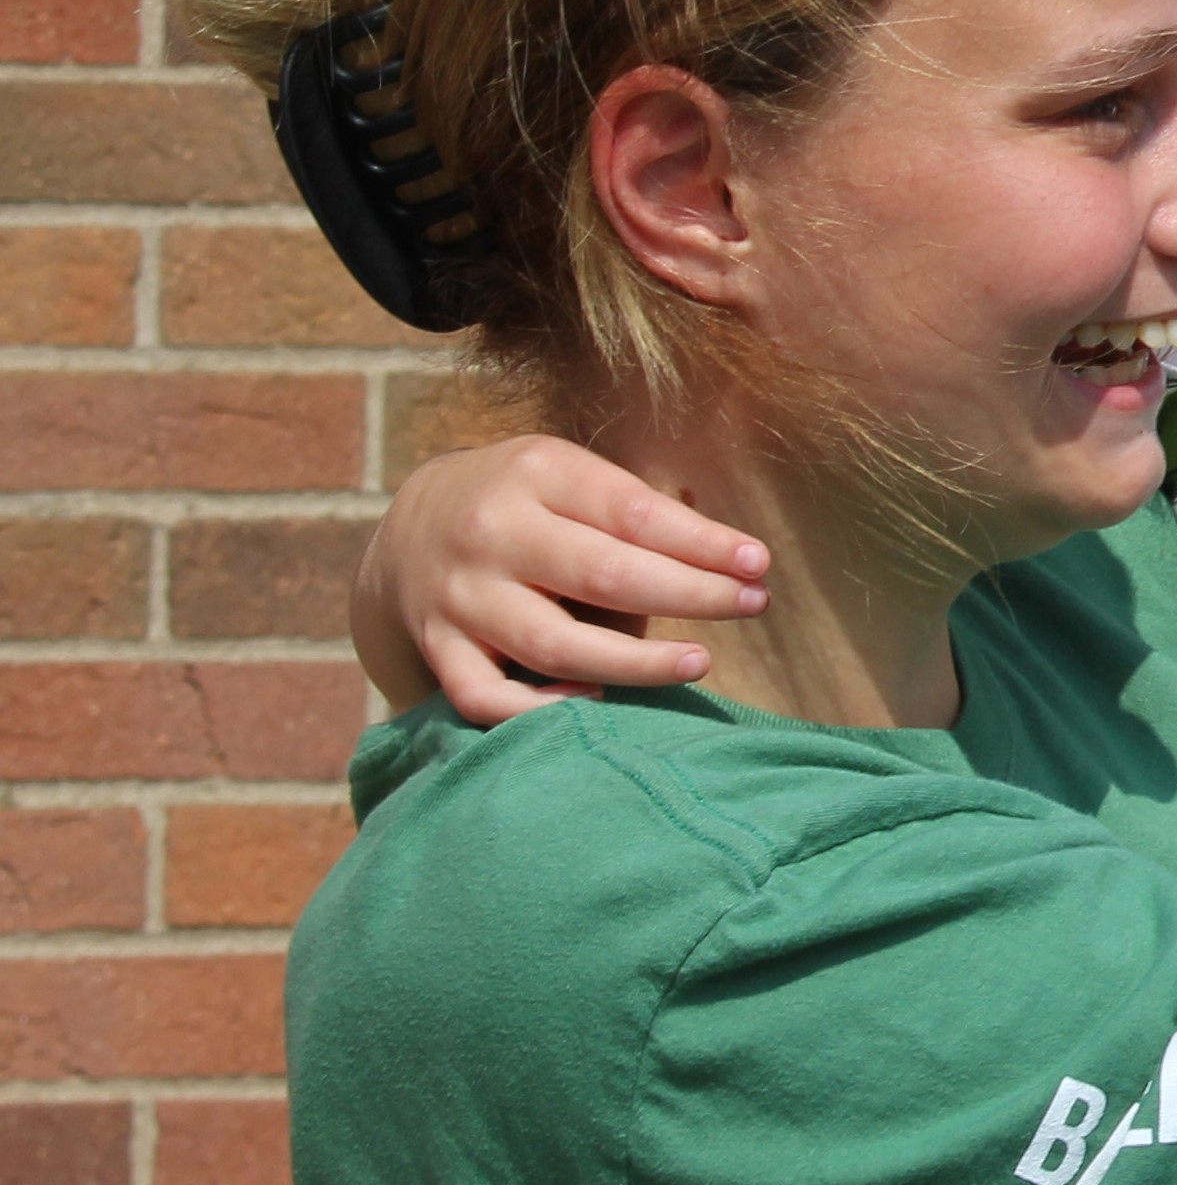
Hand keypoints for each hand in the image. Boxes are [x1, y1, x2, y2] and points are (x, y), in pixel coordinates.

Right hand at [352, 434, 770, 724]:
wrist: (410, 528)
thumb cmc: (529, 505)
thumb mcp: (573, 479)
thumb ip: (638, 515)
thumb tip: (733, 564)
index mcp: (536, 473)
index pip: (633, 512)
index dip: (702, 542)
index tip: (758, 565)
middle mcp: (492, 531)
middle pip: (604, 575)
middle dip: (691, 594)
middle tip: (752, 605)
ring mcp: (460, 595)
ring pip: (554, 645)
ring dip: (636, 662)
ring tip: (700, 661)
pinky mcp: (438, 649)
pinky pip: (486, 698)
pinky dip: (541, 711)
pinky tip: (598, 702)